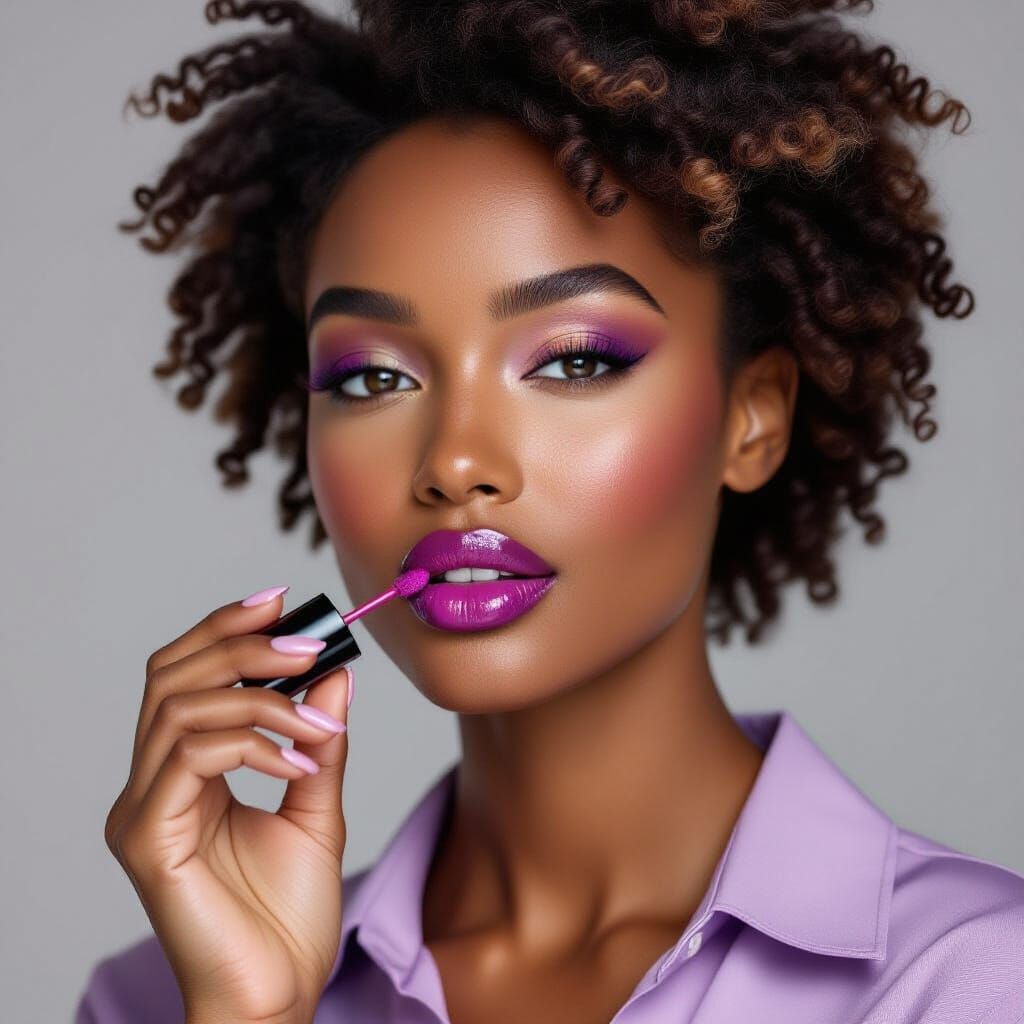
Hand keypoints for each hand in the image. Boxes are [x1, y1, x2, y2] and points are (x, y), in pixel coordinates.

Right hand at [104, 588, 352, 1023]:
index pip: (185, 675)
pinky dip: (254, 744)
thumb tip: (335, 674)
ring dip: (261, 698)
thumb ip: (317, 740)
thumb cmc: (288, 915)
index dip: (226, 630)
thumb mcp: (316, 806)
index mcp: (183, 773)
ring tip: (318, 721)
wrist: (279, 994)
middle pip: (172, 677)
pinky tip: (303, 763)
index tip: (284, 602)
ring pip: (181, 708)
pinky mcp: (148, 840)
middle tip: (308, 644)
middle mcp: (151, 785)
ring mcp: (142, 811)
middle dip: (242, 647)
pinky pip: (193, 757)